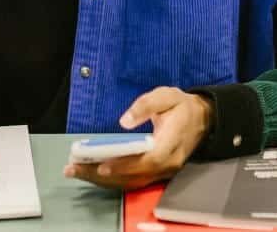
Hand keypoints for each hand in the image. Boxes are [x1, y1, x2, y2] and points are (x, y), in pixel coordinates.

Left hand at [64, 86, 213, 189]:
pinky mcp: (157, 174)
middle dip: (103, 175)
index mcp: (172, 143)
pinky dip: (112, 180)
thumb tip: (124, 121)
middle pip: (134, 176)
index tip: (102, 165)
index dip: (124, 164)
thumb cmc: (181, 106)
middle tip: (74, 169)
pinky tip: (93, 174)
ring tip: (76, 172)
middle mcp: (168, 164)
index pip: (147, 160)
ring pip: (132, 182)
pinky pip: (133, 181)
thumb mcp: (167, 95)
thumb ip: (146, 105)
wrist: (202, 119)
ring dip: (103, 180)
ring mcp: (164, 172)